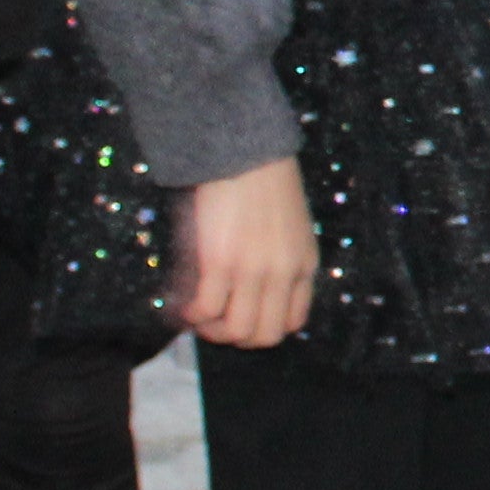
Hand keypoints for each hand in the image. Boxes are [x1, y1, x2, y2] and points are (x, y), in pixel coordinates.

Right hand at [176, 157, 317, 349]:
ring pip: (236, 331)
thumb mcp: (292, 225)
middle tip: (215, 324)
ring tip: (198, 317)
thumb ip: (282, 257)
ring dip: (212, 332)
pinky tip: (184, 308)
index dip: (265, 329)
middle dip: (237, 338)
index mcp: (305, 265)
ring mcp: (253, 271)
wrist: (245, 150)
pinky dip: (193, 316)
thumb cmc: (264, 181)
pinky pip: (207, 309)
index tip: (243, 318)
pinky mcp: (221, 262)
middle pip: (265, 335)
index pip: (293, 322)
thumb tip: (253, 289)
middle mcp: (284, 274)